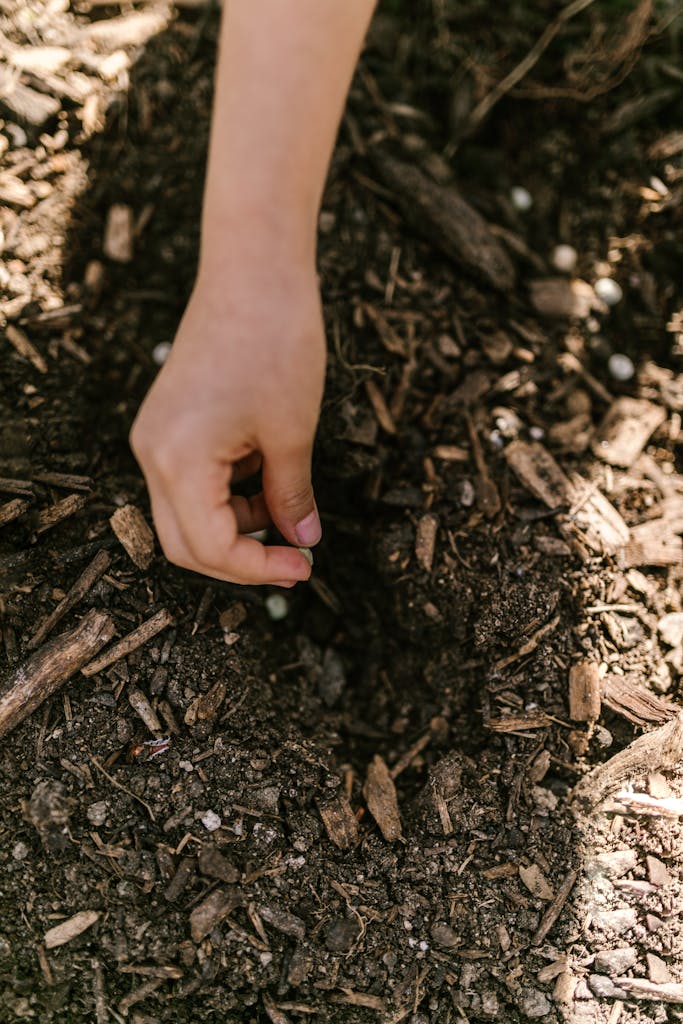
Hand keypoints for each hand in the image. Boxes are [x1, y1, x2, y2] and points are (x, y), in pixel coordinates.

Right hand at [129, 259, 324, 585]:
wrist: (253, 270)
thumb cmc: (275, 342)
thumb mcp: (292, 433)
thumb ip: (291, 496)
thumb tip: (302, 538)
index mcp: (178, 462)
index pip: (211, 549)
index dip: (260, 569)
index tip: (304, 567)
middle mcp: (152, 454)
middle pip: (185, 543)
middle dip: (240, 559)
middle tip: (292, 558)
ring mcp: (155, 437)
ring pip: (185, 515)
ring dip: (235, 526)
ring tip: (284, 503)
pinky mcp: (167, 423)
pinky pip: (188, 482)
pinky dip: (226, 494)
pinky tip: (265, 474)